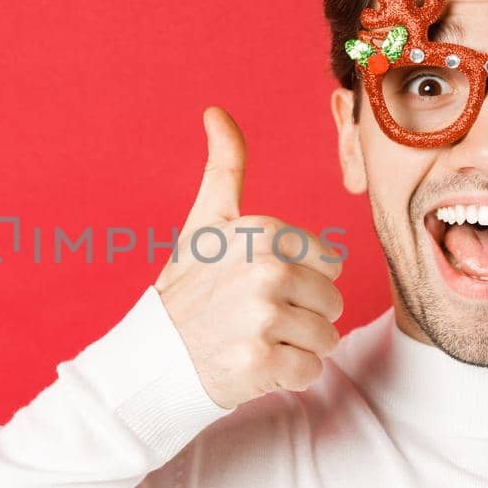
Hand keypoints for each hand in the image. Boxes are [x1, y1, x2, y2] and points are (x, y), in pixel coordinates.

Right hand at [156, 106, 344, 409]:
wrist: (153, 358)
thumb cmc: (188, 289)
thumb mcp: (206, 222)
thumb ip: (224, 166)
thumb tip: (215, 111)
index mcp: (263, 232)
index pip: (330, 264)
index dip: (300, 280)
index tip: (258, 286)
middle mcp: (266, 270)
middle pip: (333, 302)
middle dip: (302, 317)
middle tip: (254, 319)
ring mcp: (262, 317)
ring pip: (325, 339)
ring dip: (296, 348)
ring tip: (254, 341)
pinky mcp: (261, 362)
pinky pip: (310, 372)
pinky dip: (287, 377)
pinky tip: (253, 365)